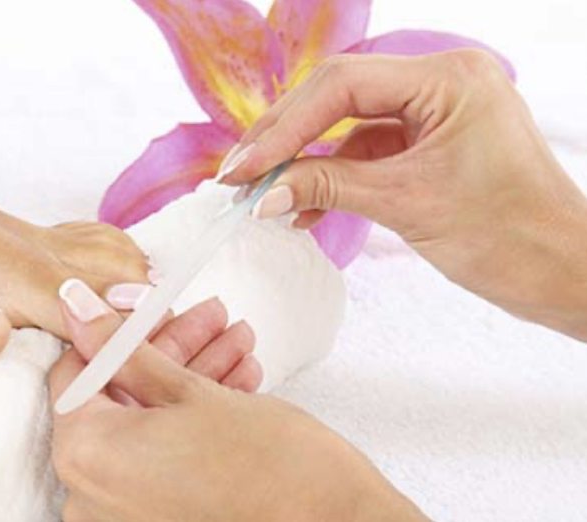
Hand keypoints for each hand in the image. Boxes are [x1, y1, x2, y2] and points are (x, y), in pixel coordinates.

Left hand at [50, 285, 428, 521]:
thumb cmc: (269, 465)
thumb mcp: (189, 390)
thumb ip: (123, 348)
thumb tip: (76, 307)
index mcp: (84, 457)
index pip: (77, 373)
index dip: (120, 331)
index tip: (155, 306)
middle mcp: (90, 496)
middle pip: (119, 398)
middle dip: (171, 350)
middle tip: (209, 316)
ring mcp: (125, 514)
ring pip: (149, 425)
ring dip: (192, 379)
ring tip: (238, 343)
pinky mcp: (158, 518)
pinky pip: (163, 457)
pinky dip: (193, 420)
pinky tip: (237, 380)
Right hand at [220, 50, 586, 339]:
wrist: (565, 273)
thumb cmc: (510, 236)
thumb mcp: (408, 205)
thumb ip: (329, 188)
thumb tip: (264, 193)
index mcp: (448, 79)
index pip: (343, 85)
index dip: (285, 127)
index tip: (244, 168)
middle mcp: (442, 82)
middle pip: (339, 96)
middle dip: (286, 138)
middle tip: (238, 175)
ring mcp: (435, 112)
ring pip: (347, 125)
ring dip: (305, 161)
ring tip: (262, 196)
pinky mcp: (429, 142)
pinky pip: (367, 150)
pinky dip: (333, 177)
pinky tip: (302, 209)